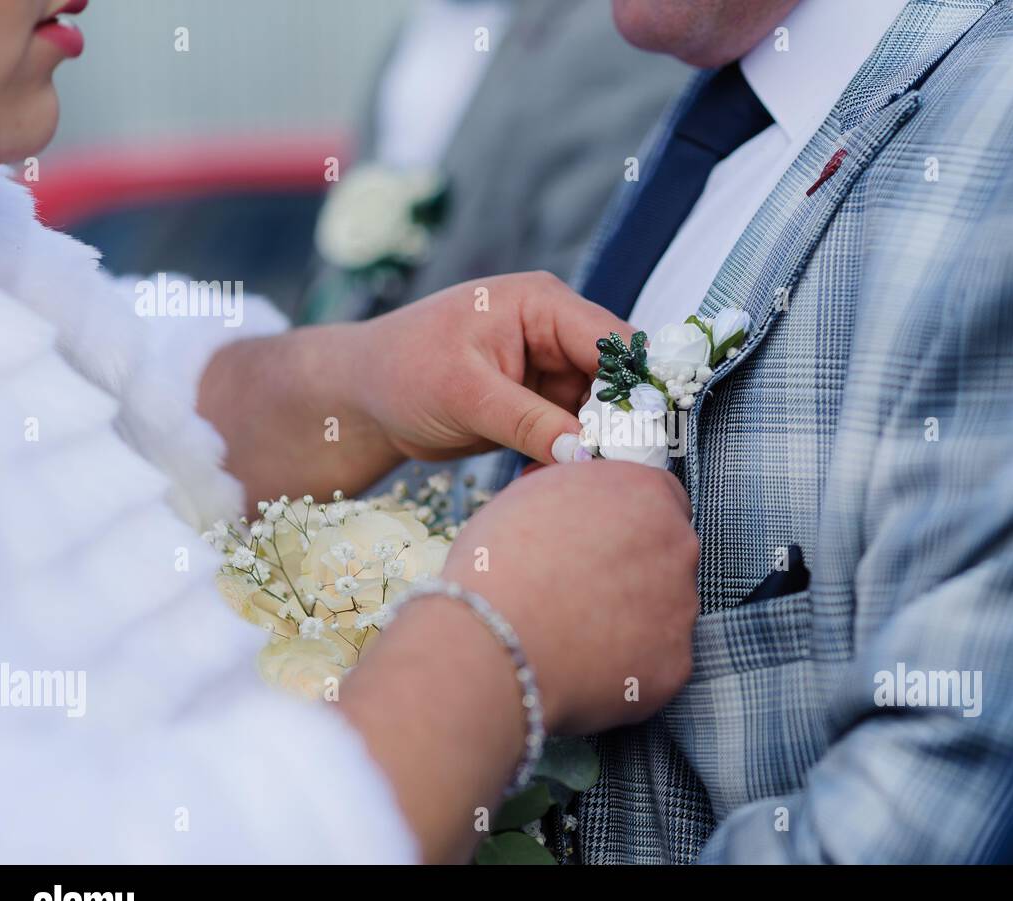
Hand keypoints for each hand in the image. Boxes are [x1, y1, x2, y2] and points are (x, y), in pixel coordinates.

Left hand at [359, 272, 628, 464]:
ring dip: (599, 445)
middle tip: (625, 470)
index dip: (636, 386)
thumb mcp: (466, 395)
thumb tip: (587, 453)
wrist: (363, 397)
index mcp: (541, 304)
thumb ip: (530, 422)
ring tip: (594, 482)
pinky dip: (575, 457)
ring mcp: (549, 369)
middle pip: (616, 378)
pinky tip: (567, 483)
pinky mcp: (541, 404)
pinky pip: (576, 432)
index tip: (648, 436)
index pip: (611, 342)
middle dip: (621, 422)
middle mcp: (554, 331)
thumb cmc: (402, 373)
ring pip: (601, 411)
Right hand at [440, 461, 699, 735]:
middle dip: (635, 569)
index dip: (629, 521)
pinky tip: (587, 661)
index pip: (661, 496)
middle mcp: (677, 545)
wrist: (493, 640)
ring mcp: (682, 606)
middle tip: (586, 589)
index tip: (606, 540)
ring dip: (634, 617)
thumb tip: (582, 509)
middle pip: (668, 554)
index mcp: (645, 494)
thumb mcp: (535, 495)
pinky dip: (630, 663)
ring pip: (666, 609)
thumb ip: (582, 496)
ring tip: (577, 629)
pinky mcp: (675, 662)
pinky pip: (658, 659)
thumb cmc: (500, 566)